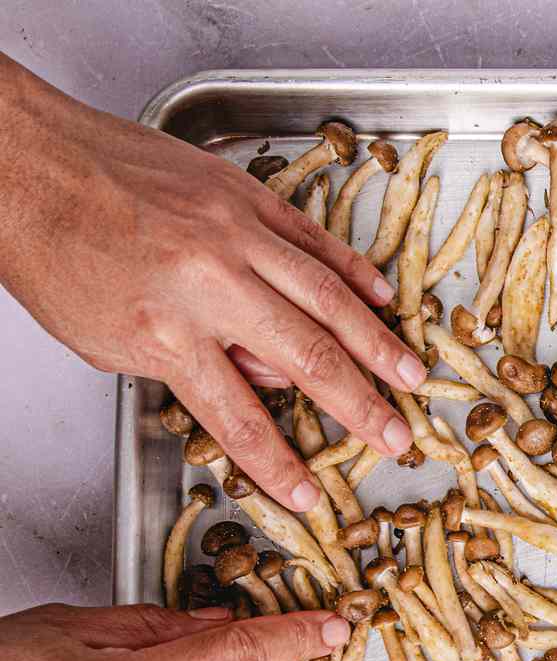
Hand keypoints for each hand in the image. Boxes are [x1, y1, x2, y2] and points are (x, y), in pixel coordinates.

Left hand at [0, 54, 423, 512]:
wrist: (27, 161)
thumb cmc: (55, 252)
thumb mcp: (104, 339)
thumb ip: (186, 365)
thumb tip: (262, 376)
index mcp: (168, 331)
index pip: (240, 417)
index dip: (281, 465)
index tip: (311, 497)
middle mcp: (211, 283)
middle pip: (306, 360)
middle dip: (360, 407)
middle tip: (397, 438)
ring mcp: (235, 233)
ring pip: (327, 297)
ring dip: (377, 343)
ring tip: (411, 377)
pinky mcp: (244, 194)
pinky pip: (313, 237)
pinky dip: (352, 269)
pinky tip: (382, 298)